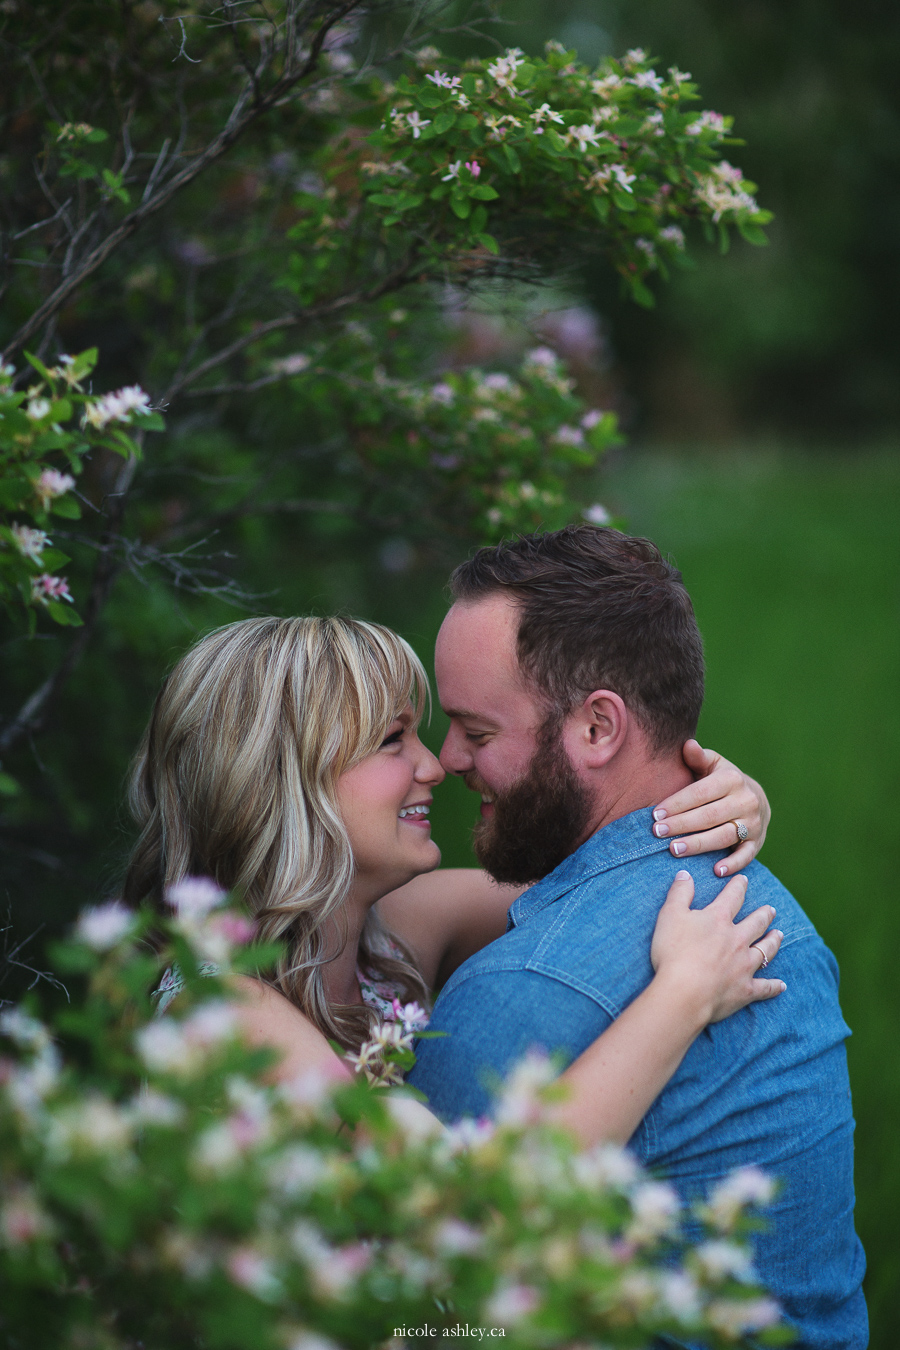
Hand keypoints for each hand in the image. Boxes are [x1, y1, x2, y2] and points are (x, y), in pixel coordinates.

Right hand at [650, 871, 784, 1023]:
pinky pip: (765, 987)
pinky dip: (774, 986)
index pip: (732, 897)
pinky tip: (781, 986)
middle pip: (756, 923)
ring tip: (779, 934)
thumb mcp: (670, 915)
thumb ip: (679, 893)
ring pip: (765, 950)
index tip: (743, 880)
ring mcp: (744, 965)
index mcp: (719, 919)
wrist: (684, 993)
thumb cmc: (674, 952)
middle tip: (770, 910)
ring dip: (773, 941)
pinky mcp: (745, 989)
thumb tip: (685, 874)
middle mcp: (737, 939)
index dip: (738, 886)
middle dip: (764, 914)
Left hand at [651, 740, 770, 876]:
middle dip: (681, 825)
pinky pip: (746, 855)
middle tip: (657, 832)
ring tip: (674, 849)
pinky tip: (715, 871)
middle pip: (709, 816)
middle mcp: (746, 800)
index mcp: (732, 779)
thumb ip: (698, 758)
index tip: (655, 814)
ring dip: (698, 844)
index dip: (677, 803)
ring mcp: (754, 823)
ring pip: (724, 836)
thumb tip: (687, 745)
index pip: (700, 793)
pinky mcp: (758, 842)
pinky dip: (733, 864)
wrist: (755, 798)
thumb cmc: (722, 781)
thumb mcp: (713, 765)